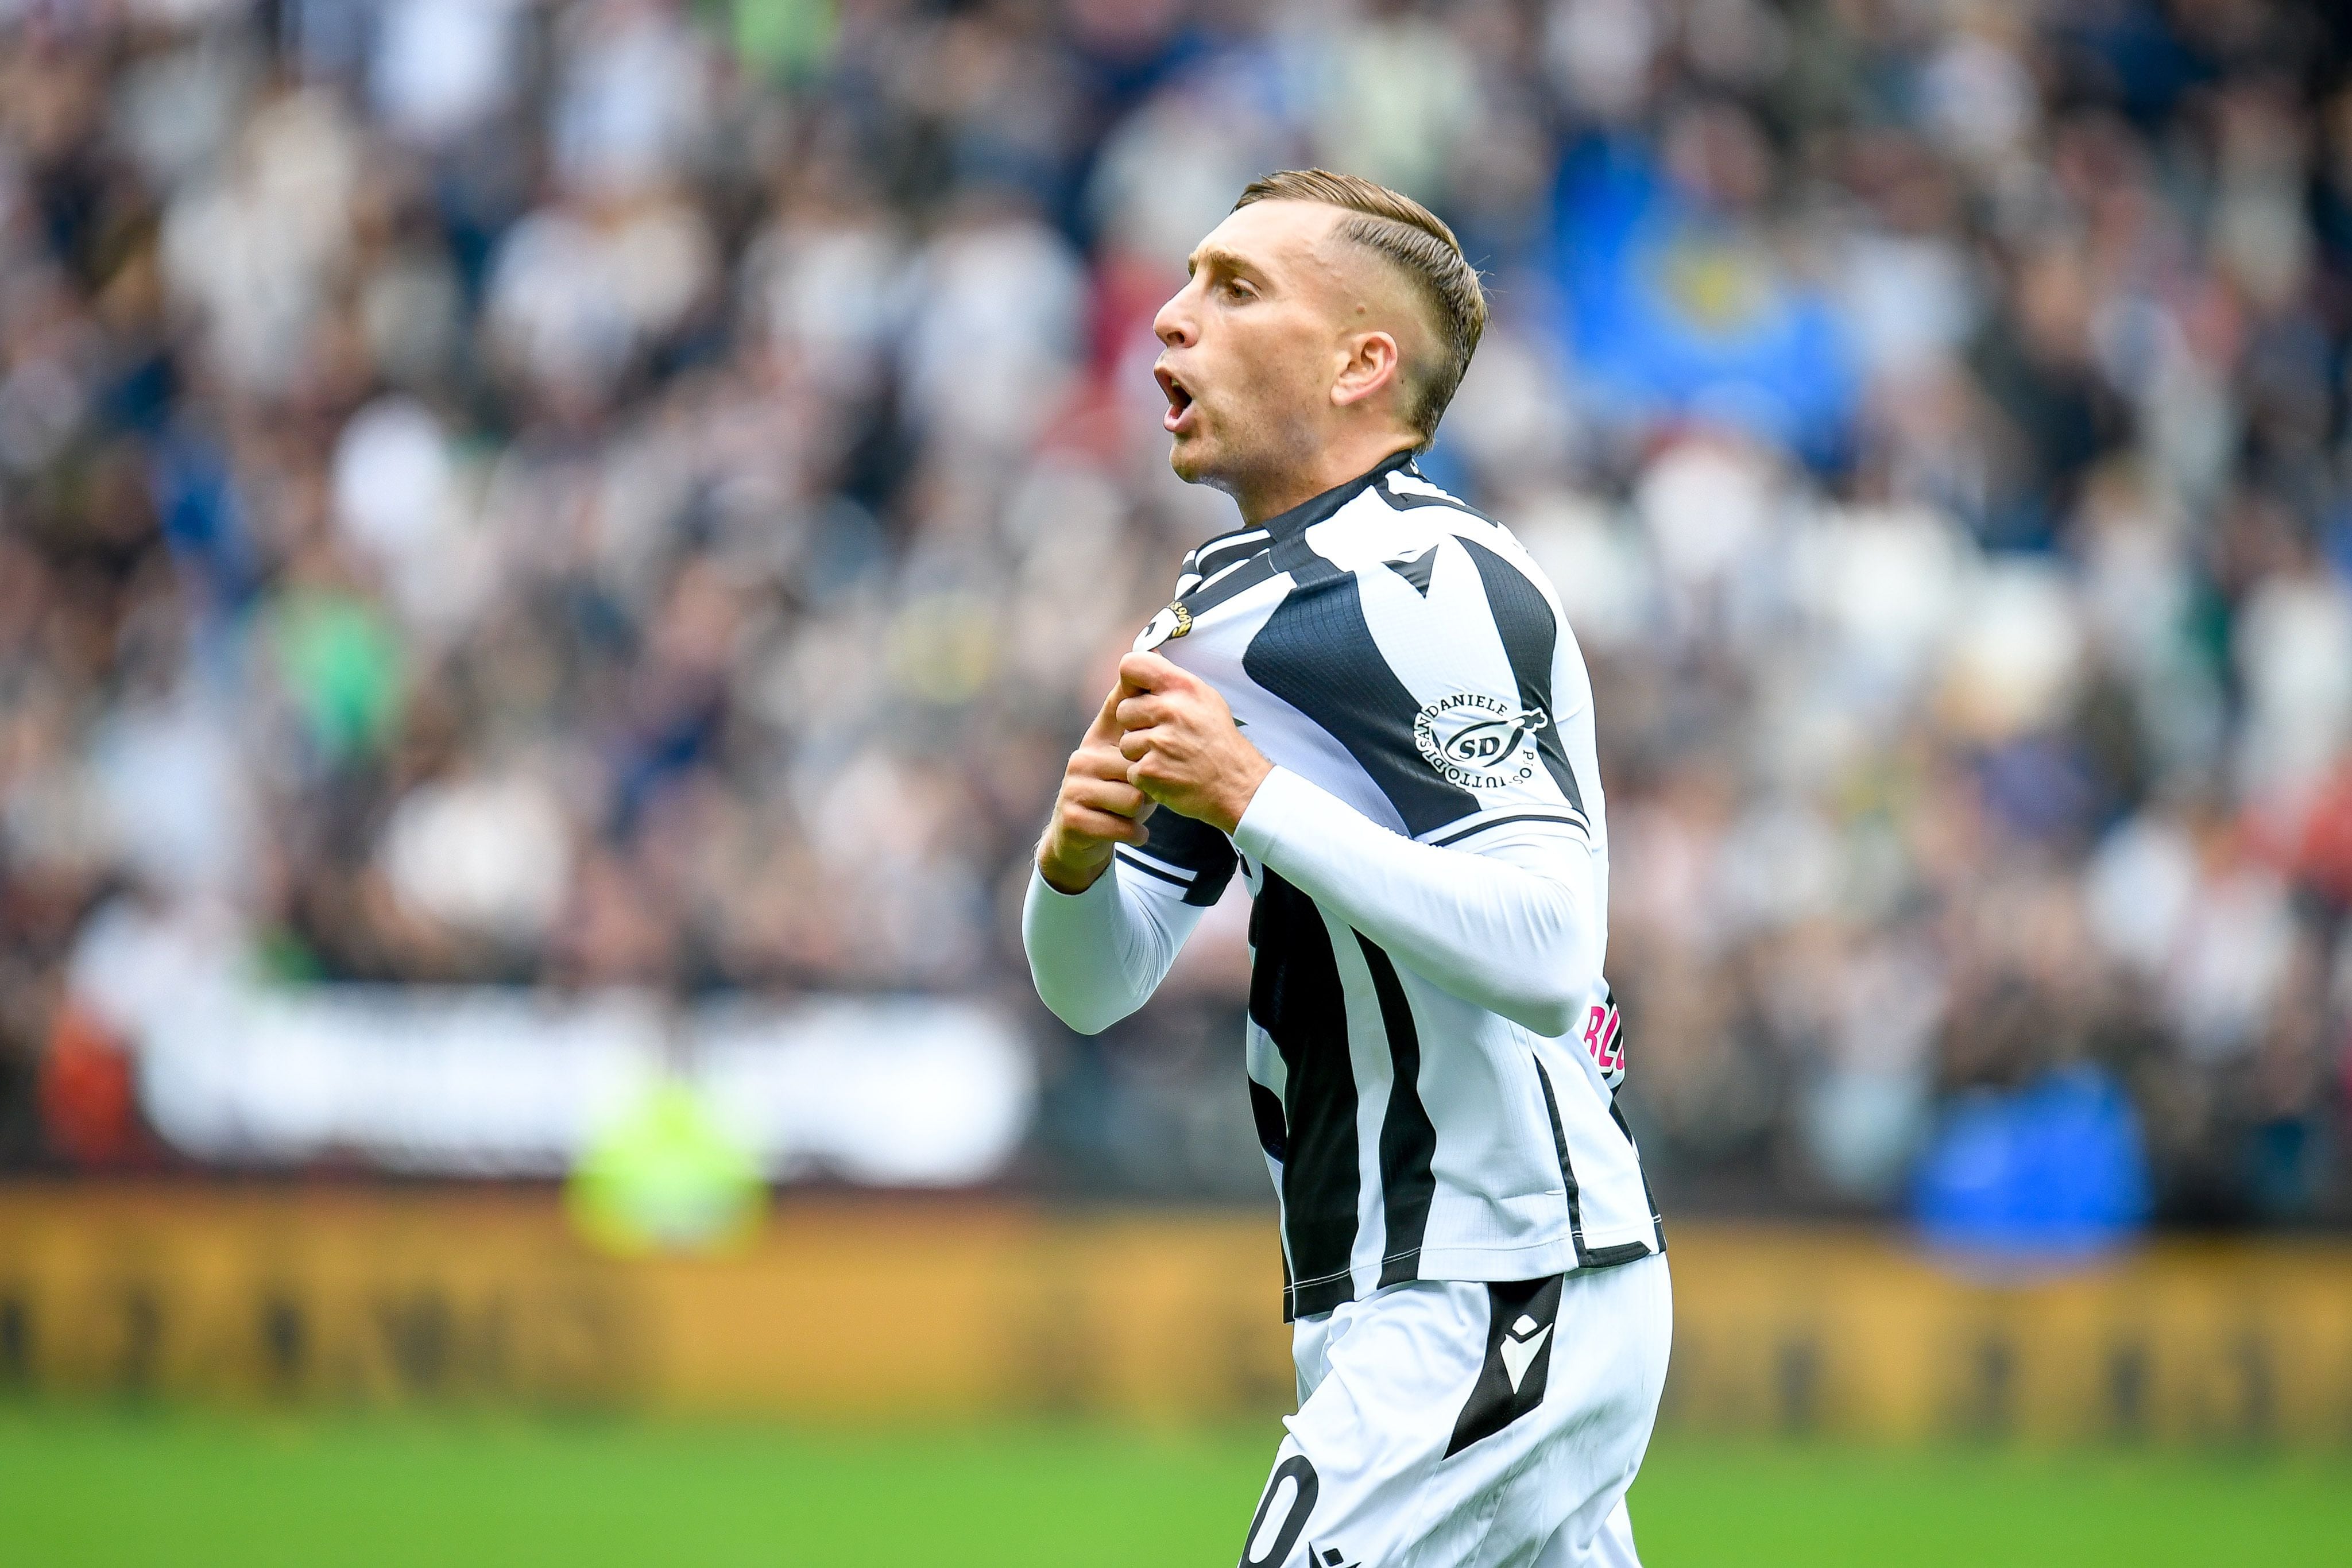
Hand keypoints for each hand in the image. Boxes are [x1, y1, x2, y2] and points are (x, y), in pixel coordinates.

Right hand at [1037, 681, 1159, 893]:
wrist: (1079, 839)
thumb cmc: (1116, 795)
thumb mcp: (1130, 763)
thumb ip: (1145, 736)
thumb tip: (1174, 696)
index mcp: (1098, 738)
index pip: (1118, 707)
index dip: (1137, 703)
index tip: (1153, 706)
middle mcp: (1082, 757)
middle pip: (1139, 768)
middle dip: (1149, 789)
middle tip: (1140, 798)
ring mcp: (1073, 787)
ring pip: (1133, 799)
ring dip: (1141, 814)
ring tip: (1130, 814)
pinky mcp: (1073, 818)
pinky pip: (1122, 826)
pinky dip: (1135, 834)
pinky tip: (1132, 832)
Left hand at [1114, 652, 1271, 835]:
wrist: (1237, 785)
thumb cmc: (1220, 743)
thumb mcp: (1205, 699)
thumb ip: (1172, 679)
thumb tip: (1148, 654)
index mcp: (1183, 687)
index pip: (1131, 665)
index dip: (1129, 682)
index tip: (1139, 695)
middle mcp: (1170, 710)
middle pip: (1123, 710)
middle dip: (1137, 725)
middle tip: (1163, 736)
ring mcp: (1160, 742)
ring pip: (1125, 742)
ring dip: (1141, 753)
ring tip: (1168, 756)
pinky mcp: (1151, 770)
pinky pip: (1131, 769)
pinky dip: (1146, 776)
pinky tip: (1168, 773)